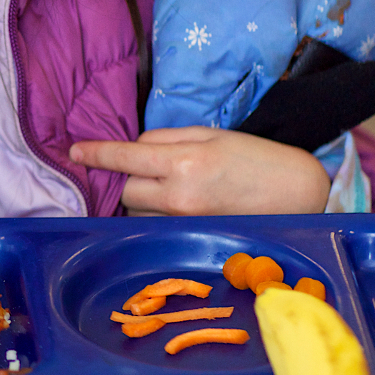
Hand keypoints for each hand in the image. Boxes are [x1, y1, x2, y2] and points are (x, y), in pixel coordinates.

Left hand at [68, 126, 329, 215]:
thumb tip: (132, 148)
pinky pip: (157, 227)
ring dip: (143, 199)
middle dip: (130, 177)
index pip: (124, 158)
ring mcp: (185, 223)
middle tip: (153, 167)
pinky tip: (175, 206)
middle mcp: (179, 197)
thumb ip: (165, 140)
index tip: (74, 151)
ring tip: (173, 187)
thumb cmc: (256, 158)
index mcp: (183, 163)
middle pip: (126, 189)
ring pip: (138, 212)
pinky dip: (156, 215)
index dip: (95, 154)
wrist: (300, 194)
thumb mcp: (210, 135)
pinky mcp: (192, 239)